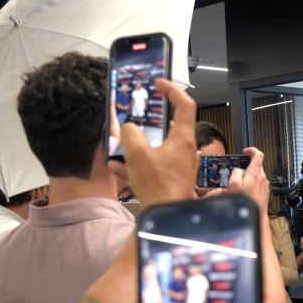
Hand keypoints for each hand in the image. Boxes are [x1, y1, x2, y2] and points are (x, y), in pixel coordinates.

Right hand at [108, 79, 197, 204]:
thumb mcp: (137, 154)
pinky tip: (117, 168)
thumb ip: (130, 133)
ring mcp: (180, 165)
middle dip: (148, 123)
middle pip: (169, 127)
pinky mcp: (172, 178)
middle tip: (135, 118)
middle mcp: (185, 150)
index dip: (172, 90)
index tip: (159, 84)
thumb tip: (129, 128)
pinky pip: (153, 165)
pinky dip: (137, 164)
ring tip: (119, 148)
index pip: (185, 104)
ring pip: (157, 148)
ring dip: (138, 146)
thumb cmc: (158, 186)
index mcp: (183, 139)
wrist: (167, 217)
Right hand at [227, 147, 268, 210]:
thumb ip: (236, 173)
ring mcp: (265, 185)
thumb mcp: (233, 184)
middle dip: (246, 167)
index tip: (245, 151)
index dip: (252, 150)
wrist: (256, 217)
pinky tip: (245, 193)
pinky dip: (251, 185)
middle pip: (256, 166)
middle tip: (237, 174)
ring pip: (256, 176)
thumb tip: (238, 170)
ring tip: (240, 187)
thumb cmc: (245, 202)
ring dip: (248, 178)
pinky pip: (258, 184)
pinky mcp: (265, 192)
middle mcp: (262, 178)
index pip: (258, 155)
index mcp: (255, 173)